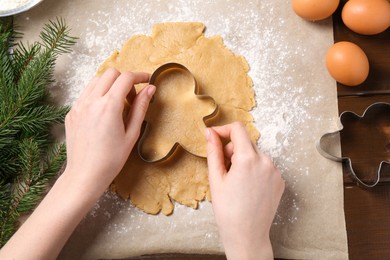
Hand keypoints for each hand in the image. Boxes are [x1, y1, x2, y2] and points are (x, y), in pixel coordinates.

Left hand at [64, 68, 155, 193]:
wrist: (85, 174)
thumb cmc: (111, 159)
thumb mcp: (132, 133)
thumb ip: (141, 107)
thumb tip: (150, 89)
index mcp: (109, 106)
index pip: (126, 78)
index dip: (139, 76)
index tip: (147, 80)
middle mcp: (91, 101)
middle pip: (110, 73)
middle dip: (125, 79)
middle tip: (132, 97)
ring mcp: (79, 105)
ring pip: (96, 80)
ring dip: (110, 84)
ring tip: (118, 103)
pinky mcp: (72, 112)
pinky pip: (86, 93)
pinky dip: (98, 93)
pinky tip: (104, 111)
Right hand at [205, 122, 284, 259]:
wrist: (247, 235)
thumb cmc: (228, 210)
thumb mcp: (216, 178)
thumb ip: (213, 151)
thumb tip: (210, 133)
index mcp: (248, 159)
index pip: (238, 129)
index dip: (223, 130)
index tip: (213, 137)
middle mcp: (266, 161)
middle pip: (246, 142)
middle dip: (231, 149)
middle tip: (222, 167)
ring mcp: (275, 171)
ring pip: (255, 154)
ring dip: (243, 159)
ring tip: (235, 180)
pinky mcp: (280, 180)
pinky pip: (264, 165)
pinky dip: (254, 169)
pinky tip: (247, 186)